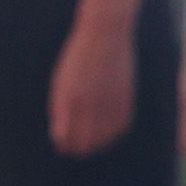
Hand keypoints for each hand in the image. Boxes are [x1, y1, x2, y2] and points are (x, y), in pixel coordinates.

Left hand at [47, 15, 137, 157]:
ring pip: (104, 139)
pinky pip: (120, 128)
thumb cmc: (78, 59)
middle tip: (75, 149)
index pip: (65, 139)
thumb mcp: (61, 82)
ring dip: (96, 143)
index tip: (63, 147)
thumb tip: (60, 138)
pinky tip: (107, 132)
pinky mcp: (126, 100)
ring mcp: (109, 103)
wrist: (105, 36)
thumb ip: (59, 110)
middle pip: (85, 143)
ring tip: (91, 142)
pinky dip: (113, 133)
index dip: (64, 147)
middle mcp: (89, 104)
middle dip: (78, 149)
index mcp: (69, 99)